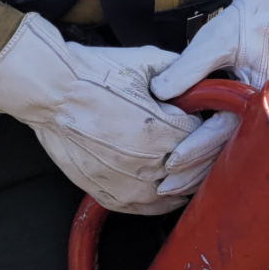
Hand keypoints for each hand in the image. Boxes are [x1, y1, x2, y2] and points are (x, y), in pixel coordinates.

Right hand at [0, 14, 228, 212]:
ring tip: (195, 166)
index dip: (215, 127)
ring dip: (190, 179)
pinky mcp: (110, 194)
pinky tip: (172, 190)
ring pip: (176, 192)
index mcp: (161, 129)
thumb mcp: (147, 61)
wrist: (52, 91)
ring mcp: (128, 183)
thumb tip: (204, 80)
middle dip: (207, 153)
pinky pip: (148, 208)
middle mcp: (147, 162)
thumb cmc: (96, 74)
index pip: (207, 137)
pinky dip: (165, 201)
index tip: (216, 121)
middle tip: (212, 143)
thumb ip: (182, 74)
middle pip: (196, 168)